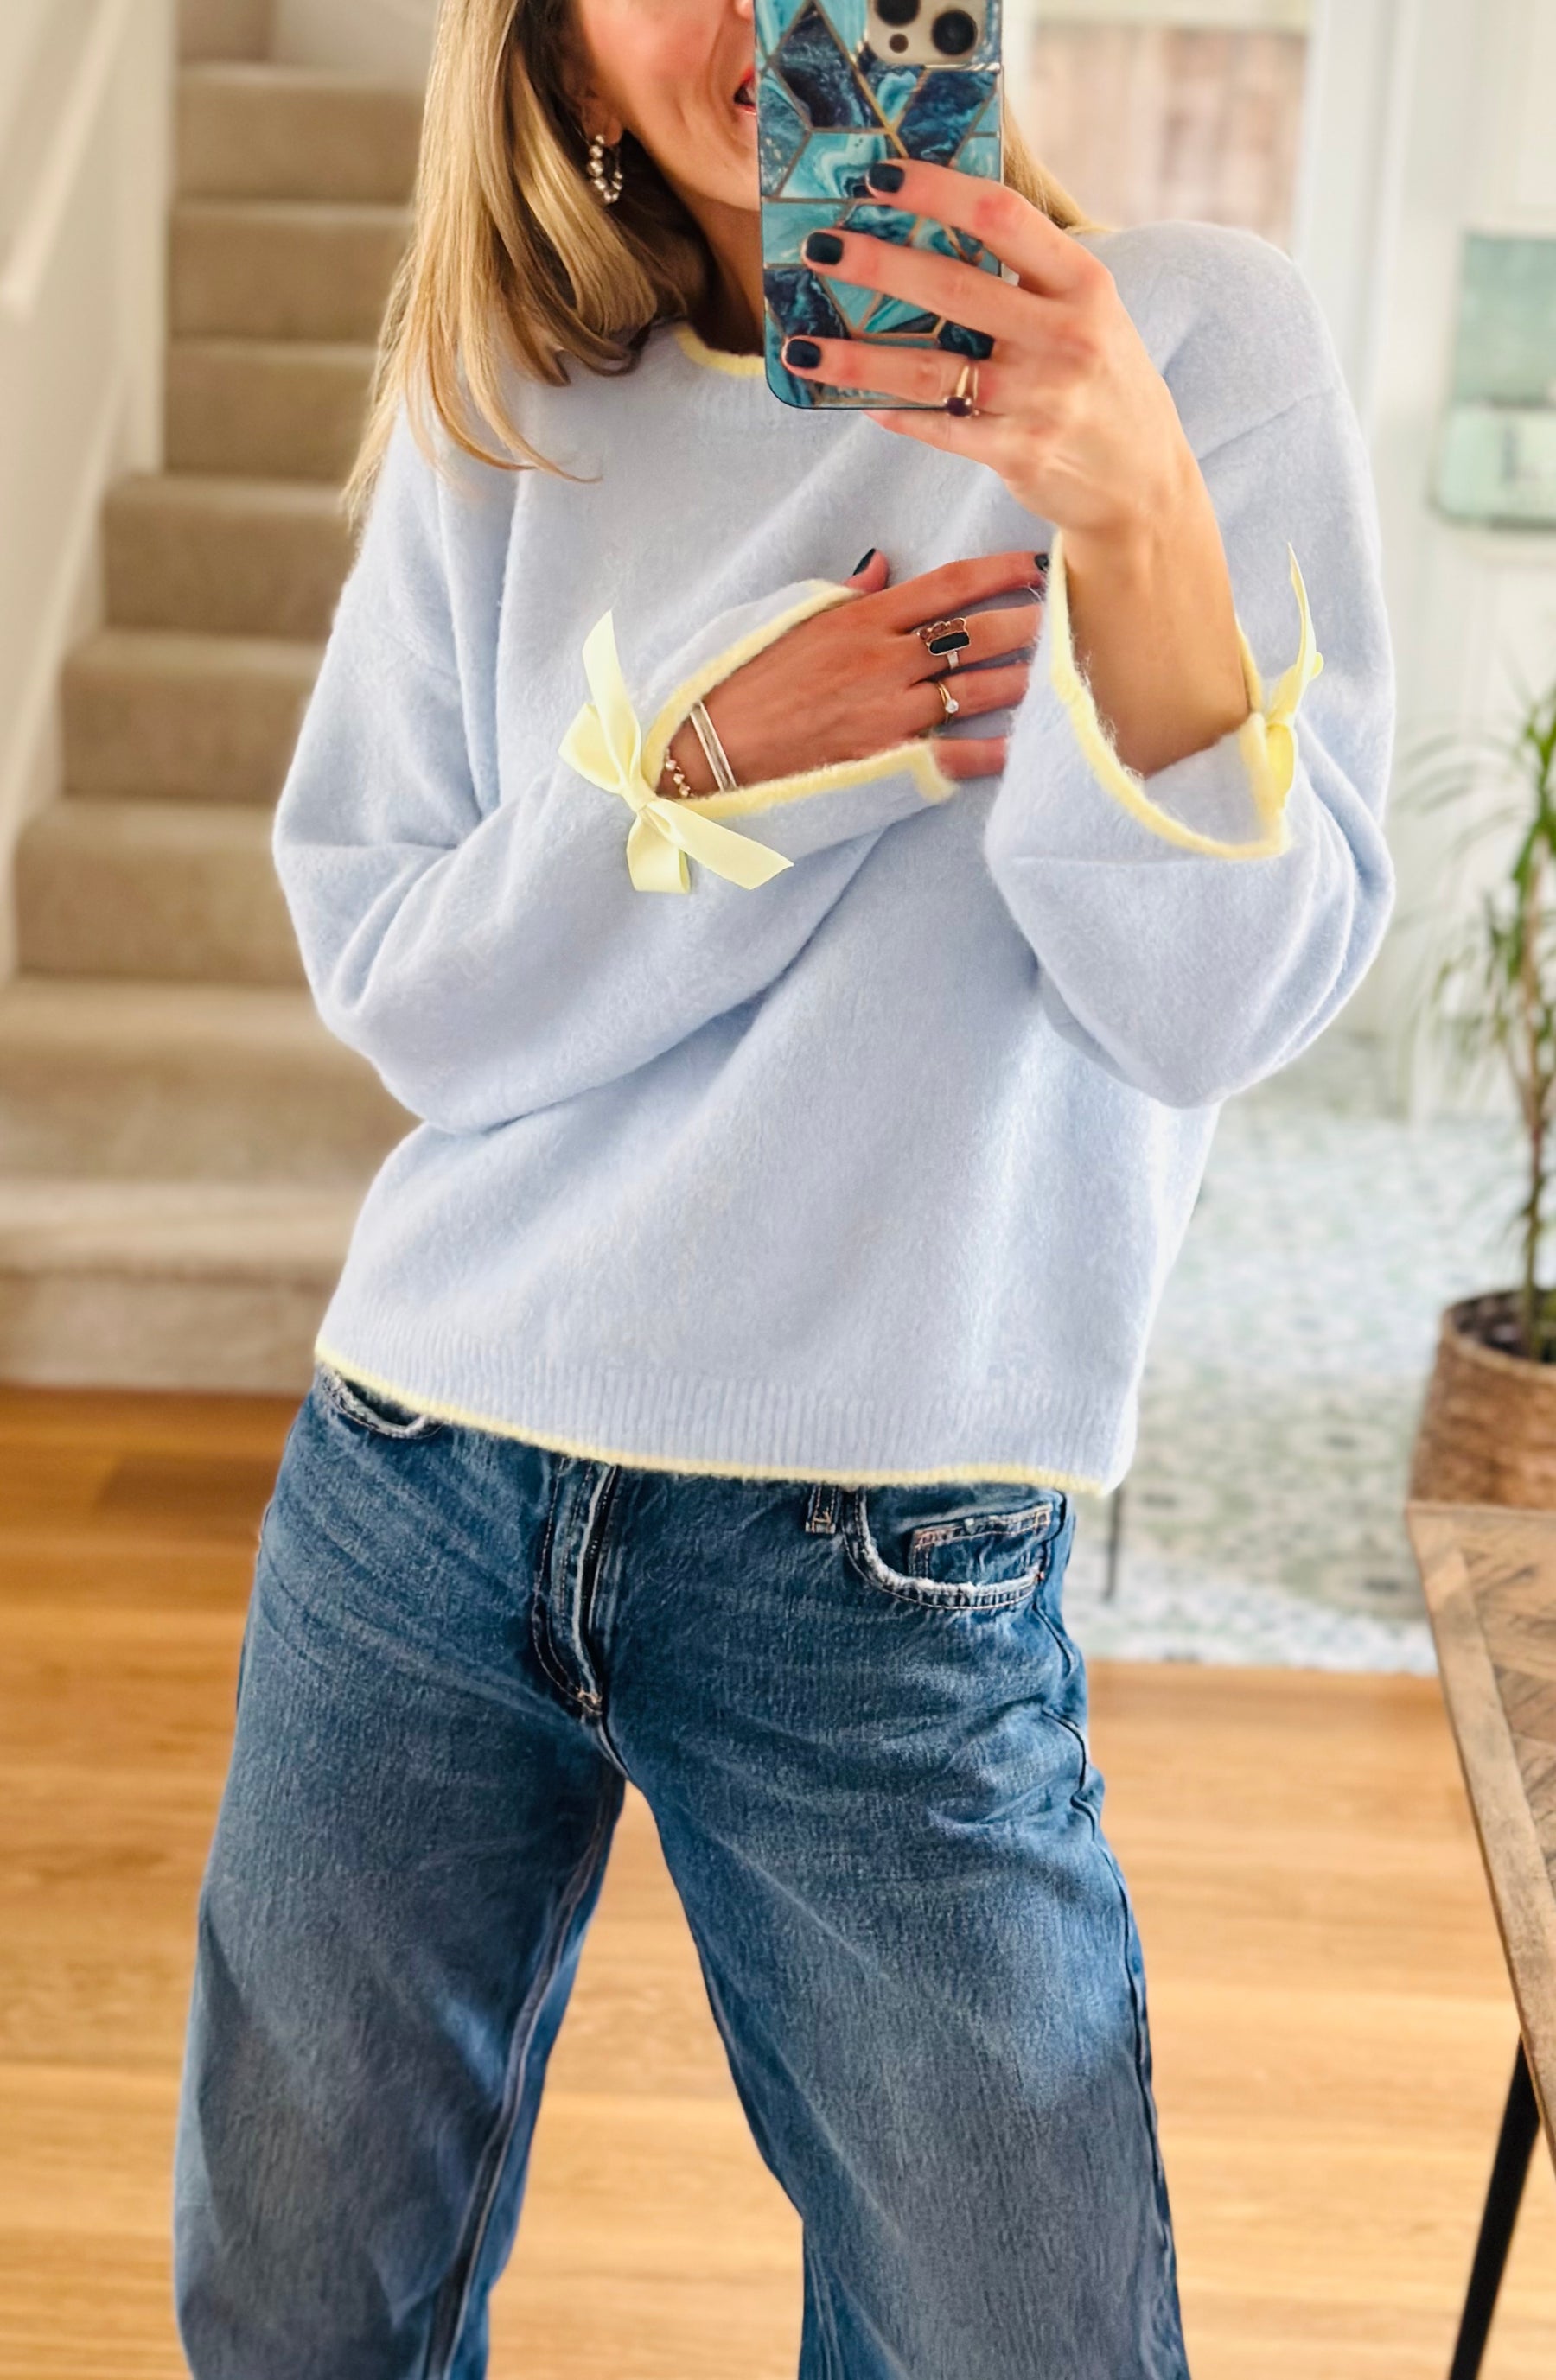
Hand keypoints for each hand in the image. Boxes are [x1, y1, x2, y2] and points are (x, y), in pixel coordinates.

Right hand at [664, 548, 1041, 795]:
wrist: (713, 747)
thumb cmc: (747, 679)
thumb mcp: (793, 619)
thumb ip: (847, 594)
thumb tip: (880, 565)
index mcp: (865, 619)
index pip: (950, 586)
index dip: (1000, 573)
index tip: (1034, 566)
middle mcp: (887, 660)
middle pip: (979, 634)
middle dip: (1029, 623)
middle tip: (1066, 615)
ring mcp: (891, 712)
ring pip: (979, 689)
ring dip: (1025, 680)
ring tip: (1057, 670)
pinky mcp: (889, 759)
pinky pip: (958, 754)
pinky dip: (996, 752)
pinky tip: (1026, 746)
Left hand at [779, 162, 1250, 777]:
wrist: (1142, 486)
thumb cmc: (1102, 386)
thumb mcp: (1089, 316)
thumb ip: (1029, 276)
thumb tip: (931, 233)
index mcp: (1084, 286)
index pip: (1002, 218)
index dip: (937, 191)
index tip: (882, 177)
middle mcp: (1066, 338)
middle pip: (954, 290)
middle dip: (878, 266)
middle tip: (820, 249)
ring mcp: (1042, 400)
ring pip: (931, 370)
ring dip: (858, 358)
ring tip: (800, 344)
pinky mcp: (1019, 453)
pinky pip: (940, 428)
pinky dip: (893, 412)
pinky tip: (853, 402)